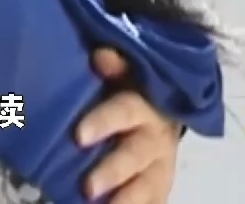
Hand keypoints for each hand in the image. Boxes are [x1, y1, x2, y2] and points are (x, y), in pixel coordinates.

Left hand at [77, 48, 180, 202]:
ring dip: (126, 199)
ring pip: (147, 185)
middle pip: (135, 156)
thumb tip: (100, 55)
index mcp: (145, 106)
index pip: (124, 112)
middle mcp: (155, 139)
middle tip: (87, 188)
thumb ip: (115, 66)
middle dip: (112, 172)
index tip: (78, 136)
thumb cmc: (131, 89)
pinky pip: (153, 200)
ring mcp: (160, 166)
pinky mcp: (160, 185)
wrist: (166, 110)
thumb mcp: (125, 73)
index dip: (103, 123)